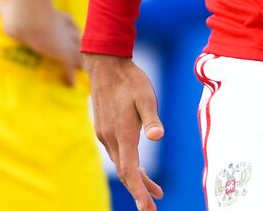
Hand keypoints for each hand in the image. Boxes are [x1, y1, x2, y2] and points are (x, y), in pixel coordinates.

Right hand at [0, 0, 79, 85]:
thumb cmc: (19, 10)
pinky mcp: (63, 54)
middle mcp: (64, 29)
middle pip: (78, 38)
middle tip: (79, 51)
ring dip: (79, 61)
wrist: (27, 18)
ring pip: (79, 52)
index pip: (68, 23)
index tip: (70, 32)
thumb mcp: (6, 5)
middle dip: (78, 44)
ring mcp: (65, 42)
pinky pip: (70, 67)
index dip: (70, 29)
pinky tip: (70, 84)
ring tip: (81, 69)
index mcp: (56, 16)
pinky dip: (70, 76)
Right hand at [86, 53, 165, 210]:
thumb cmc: (130, 80)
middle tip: (151, 208)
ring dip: (137, 179)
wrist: (106, 65)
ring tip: (156, 192)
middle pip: (126, 172)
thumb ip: (151, 117)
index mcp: (123, 132)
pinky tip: (139, 168)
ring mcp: (106, 134)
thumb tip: (157, 136)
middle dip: (139, 191)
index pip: (129, 170)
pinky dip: (130, 165)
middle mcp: (111, 138)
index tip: (146, 207)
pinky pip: (118, 154)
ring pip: (122, 164)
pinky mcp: (105, 129)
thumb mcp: (146, 96)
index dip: (138, 190)